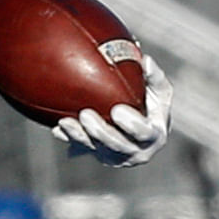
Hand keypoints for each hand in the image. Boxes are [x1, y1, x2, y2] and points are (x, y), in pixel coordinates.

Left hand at [52, 52, 171, 167]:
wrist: (142, 127)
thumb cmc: (152, 104)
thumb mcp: (159, 91)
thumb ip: (154, 77)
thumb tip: (144, 61)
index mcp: (155, 136)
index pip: (144, 133)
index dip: (131, 125)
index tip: (117, 110)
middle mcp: (137, 152)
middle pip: (117, 146)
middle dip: (100, 132)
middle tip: (85, 114)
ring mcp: (117, 157)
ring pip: (97, 150)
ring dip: (80, 136)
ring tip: (65, 122)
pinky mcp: (100, 155)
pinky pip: (83, 149)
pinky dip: (71, 138)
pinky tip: (58, 129)